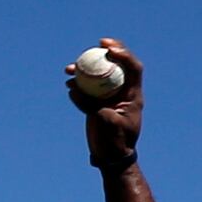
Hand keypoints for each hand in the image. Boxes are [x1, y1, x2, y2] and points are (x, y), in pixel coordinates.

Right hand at [70, 37, 145, 169]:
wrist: (110, 158)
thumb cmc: (115, 142)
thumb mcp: (105, 122)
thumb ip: (91, 105)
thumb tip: (75, 89)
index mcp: (132, 95)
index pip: (132, 68)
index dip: (124, 54)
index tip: (110, 48)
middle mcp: (122, 92)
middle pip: (116, 66)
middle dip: (106, 53)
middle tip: (97, 44)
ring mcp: (109, 97)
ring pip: (98, 77)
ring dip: (86, 69)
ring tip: (69, 69)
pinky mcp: (97, 104)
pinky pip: (87, 89)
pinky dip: (78, 85)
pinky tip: (69, 84)